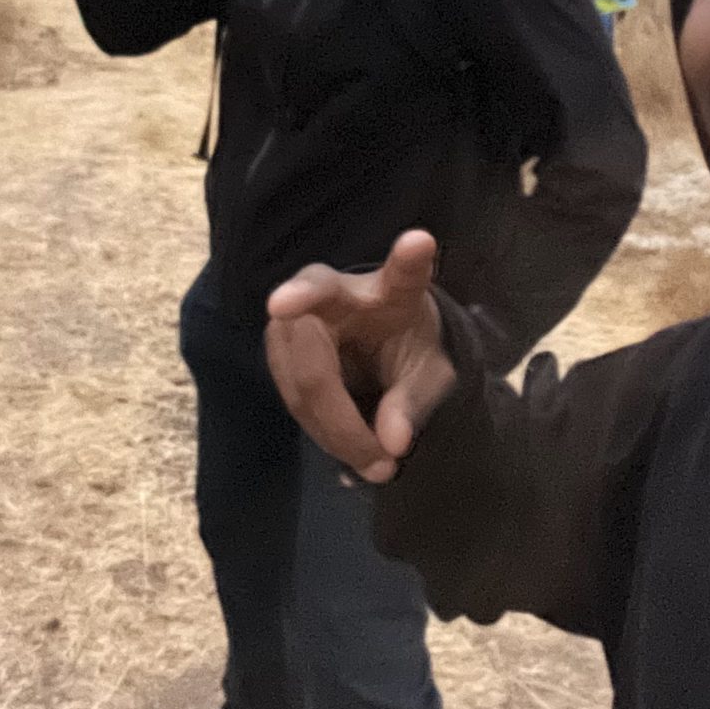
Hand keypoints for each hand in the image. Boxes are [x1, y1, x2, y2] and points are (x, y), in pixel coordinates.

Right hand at [265, 231, 462, 483]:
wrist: (377, 342)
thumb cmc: (409, 349)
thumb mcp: (429, 378)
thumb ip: (415, 403)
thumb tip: (393, 443)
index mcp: (394, 290)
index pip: (403, 273)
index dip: (409, 259)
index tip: (419, 242)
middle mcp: (340, 289)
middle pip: (317, 352)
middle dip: (341, 416)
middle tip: (383, 465)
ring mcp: (298, 313)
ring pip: (300, 381)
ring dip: (333, 432)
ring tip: (375, 466)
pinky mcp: (280, 344)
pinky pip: (292, 396)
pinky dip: (322, 431)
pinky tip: (349, 451)